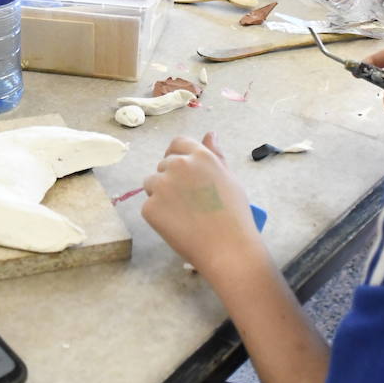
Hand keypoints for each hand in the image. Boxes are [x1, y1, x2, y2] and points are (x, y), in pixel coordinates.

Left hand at [141, 133, 266, 279]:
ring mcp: (161, 186)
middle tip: (188, 202)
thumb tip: (210, 134)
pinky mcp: (150, 207)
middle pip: (164, 165)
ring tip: (183, 214)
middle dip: (171, 179)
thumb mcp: (229, 178)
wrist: (227, 248)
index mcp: (199, 155)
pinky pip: (149, 206)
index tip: (183, 173)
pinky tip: (177, 226)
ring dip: (161, 195)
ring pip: (151, 184)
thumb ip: (215, 155)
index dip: (178, 157)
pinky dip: (158, 216)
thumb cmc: (235, 215)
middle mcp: (178, 165)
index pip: (178, 144)